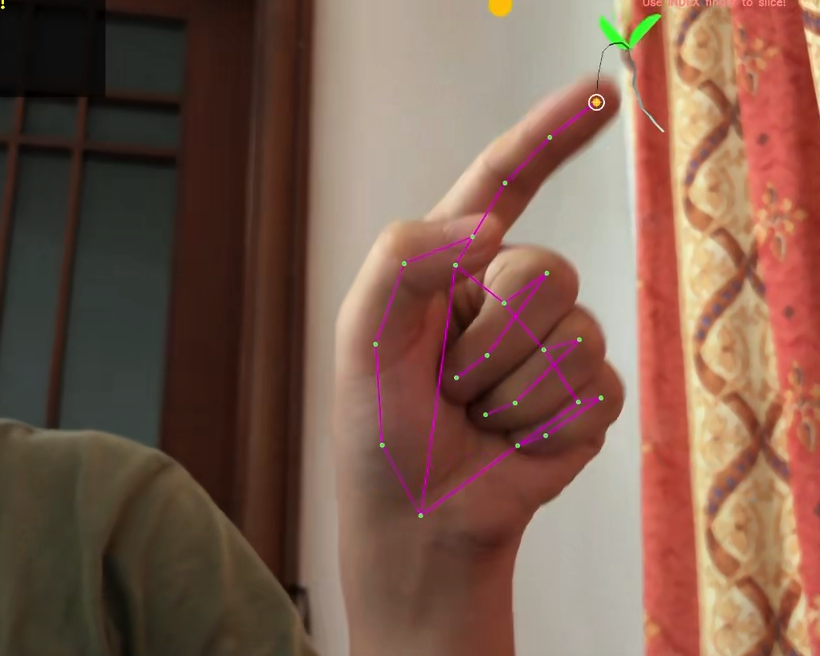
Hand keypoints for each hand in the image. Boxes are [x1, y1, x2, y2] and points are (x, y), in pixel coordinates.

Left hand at [333, 78, 624, 654]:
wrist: (416, 519)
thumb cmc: (380, 427)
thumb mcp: (362, 333)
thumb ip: (404, 257)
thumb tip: (490, 228)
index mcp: (452, 268)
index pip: (505, 183)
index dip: (549, 136)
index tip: (600, 93)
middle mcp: (508, 297)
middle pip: (545, 268)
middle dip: (493, 334)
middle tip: (454, 380)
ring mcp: (554, 346)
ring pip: (576, 332)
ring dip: (511, 388)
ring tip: (477, 416)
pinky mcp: (586, 399)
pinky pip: (596, 388)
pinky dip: (543, 423)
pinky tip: (512, 440)